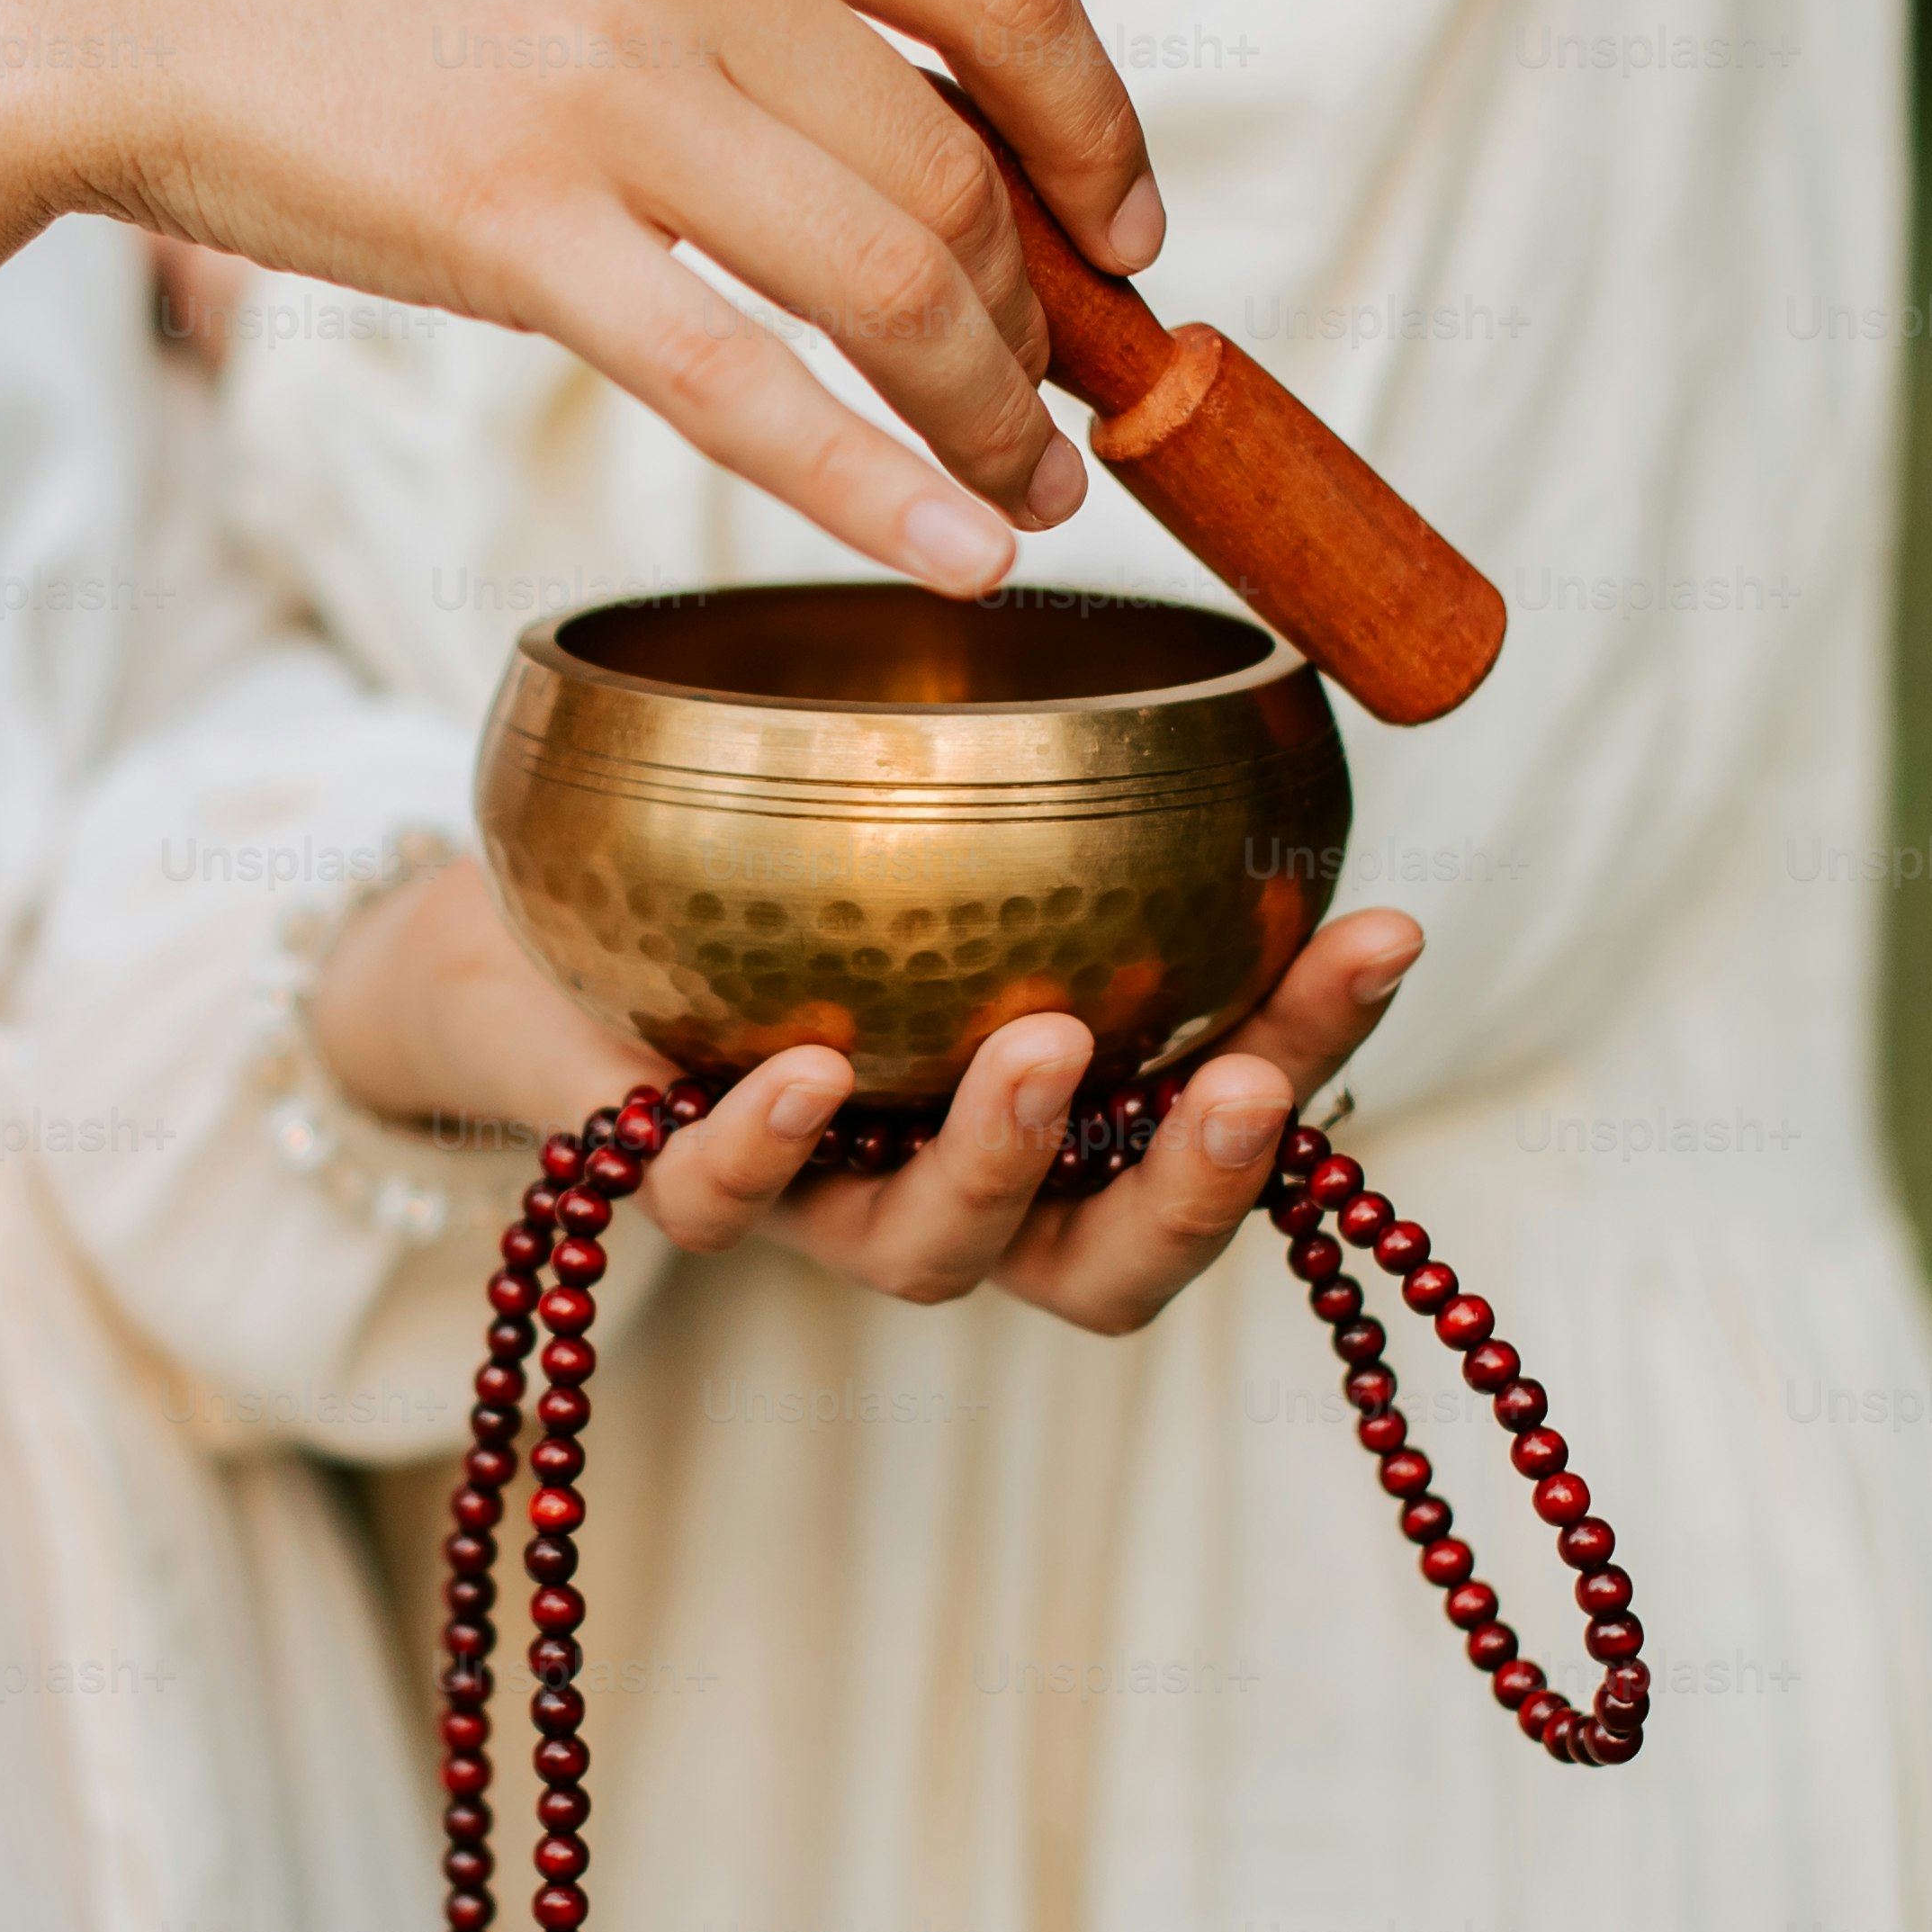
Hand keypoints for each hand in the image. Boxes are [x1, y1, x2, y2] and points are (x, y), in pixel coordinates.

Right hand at [0, 0, 1160, 590]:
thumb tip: (929, 90)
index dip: (1099, 127)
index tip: (1130, 231)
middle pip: (952, 163)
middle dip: (1036, 315)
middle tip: (1055, 406)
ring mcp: (597, 74)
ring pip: (886, 279)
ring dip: (982, 410)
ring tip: (1012, 487)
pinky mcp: (508, 222)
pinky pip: (745, 383)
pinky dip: (877, 481)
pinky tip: (954, 546)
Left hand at [313, 861, 1426, 1338]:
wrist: (544, 937)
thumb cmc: (785, 881)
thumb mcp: (947, 832)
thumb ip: (1077, 803)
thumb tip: (1242, 672)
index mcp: (1060, 1124)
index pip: (1224, 1118)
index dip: (1318, 1048)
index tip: (1387, 931)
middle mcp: (958, 1194)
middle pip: (1107, 1259)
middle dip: (1193, 1186)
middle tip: (1246, 1086)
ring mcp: (822, 1206)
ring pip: (932, 1251)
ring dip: (1000, 1160)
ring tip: (1045, 1044)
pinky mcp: (676, 1183)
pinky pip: (724, 1200)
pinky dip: (767, 1144)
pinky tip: (804, 1071)